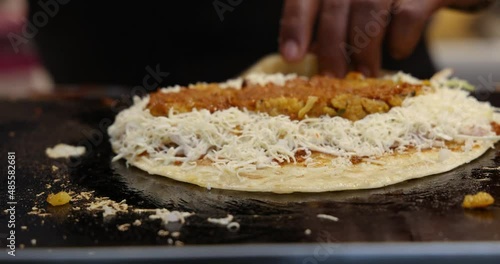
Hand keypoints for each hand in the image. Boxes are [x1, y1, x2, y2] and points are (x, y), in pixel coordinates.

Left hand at [279, 0, 484, 76]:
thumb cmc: (390, 7)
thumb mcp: (354, 11)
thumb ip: (333, 22)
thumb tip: (308, 52)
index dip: (295, 25)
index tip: (291, 57)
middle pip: (335, 4)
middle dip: (330, 46)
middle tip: (331, 78)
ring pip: (368, 8)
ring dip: (363, 49)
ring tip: (363, 76)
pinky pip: (407, 14)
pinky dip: (399, 40)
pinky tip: (398, 51)